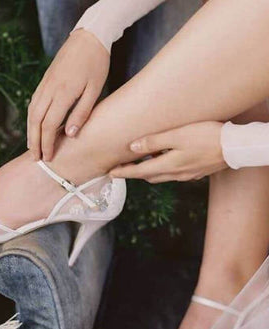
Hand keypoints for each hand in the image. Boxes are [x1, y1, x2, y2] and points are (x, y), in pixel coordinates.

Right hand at [27, 29, 109, 160]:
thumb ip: (82, 113)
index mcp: (63, 93)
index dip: (47, 143)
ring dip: (30, 131)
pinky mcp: (45, 80)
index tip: (48, 157)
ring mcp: (45, 84)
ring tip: (32, 146)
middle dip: (34, 141)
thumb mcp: (94, 90)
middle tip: (35, 157)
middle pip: (35, 121)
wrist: (89, 36)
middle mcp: (50, 89)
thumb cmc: (96, 64)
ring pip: (31, 112)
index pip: (49, 125)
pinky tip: (34, 126)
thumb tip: (69, 135)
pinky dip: (32, 118)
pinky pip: (34, 102)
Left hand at [110, 121, 227, 182]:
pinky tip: (164, 159)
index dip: (123, 172)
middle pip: (148, 176)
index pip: (139, 171)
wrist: (235, 147)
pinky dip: (162, 169)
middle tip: (121, 168)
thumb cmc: (206, 137)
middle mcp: (175, 174)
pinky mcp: (195, 172)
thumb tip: (132, 147)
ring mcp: (185, 175)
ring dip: (147, 171)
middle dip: (133, 173)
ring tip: (139, 163)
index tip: (110, 173)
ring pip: (160, 175)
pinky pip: (173, 173)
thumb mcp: (177, 135)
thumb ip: (153, 142)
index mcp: (168, 165)